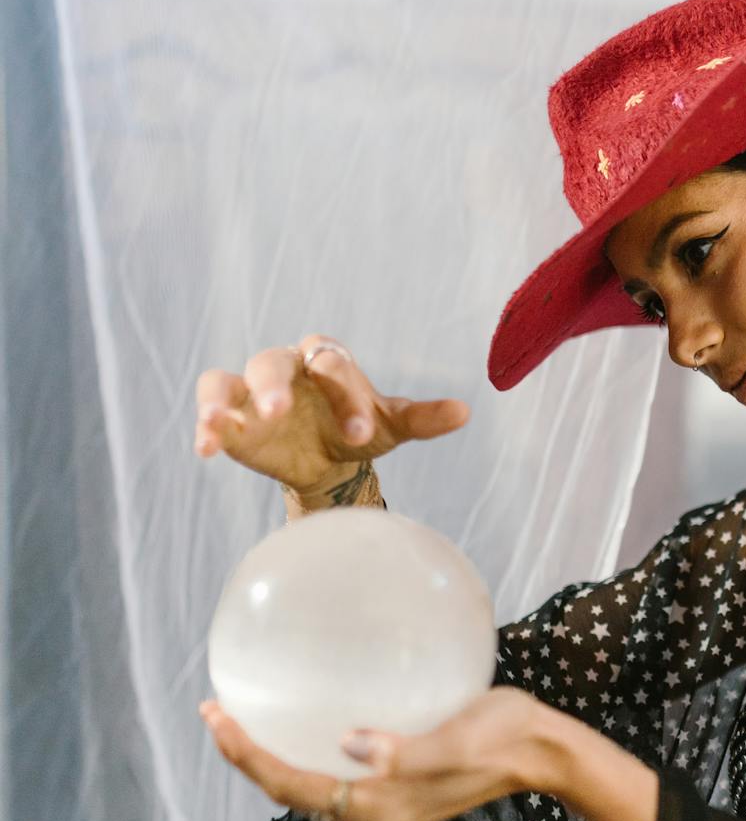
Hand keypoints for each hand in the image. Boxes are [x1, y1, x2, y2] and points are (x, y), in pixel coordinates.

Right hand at [192, 335, 469, 496]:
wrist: (330, 460)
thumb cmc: (361, 429)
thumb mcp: (393, 427)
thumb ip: (423, 418)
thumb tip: (465, 412)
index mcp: (330, 360)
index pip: (333, 364)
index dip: (346, 395)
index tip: (360, 433)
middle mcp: (287, 367)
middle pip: (274, 362)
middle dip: (276, 385)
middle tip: (282, 411)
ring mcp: (253, 390)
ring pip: (228, 380)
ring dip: (223, 399)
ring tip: (220, 422)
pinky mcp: (231, 415)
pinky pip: (211, 409)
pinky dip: (206, 424)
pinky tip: (206, 449)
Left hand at [200, 688, 562, 820]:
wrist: (542, 751)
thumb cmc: (505, 737)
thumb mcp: (455, 740)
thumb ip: (402, 752)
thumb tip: (351, 743)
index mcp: (378, 809)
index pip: (293, 785)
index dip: (249, 755)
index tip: (218, 717)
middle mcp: (373, 816)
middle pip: (291, 789)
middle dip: (248, 755)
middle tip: (215, 710)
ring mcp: (384, 805)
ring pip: (309, 783)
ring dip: (271, 754)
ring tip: (242, 717)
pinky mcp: (396, 788)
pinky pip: (333, 773)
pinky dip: (305, 750)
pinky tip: (302, 723)